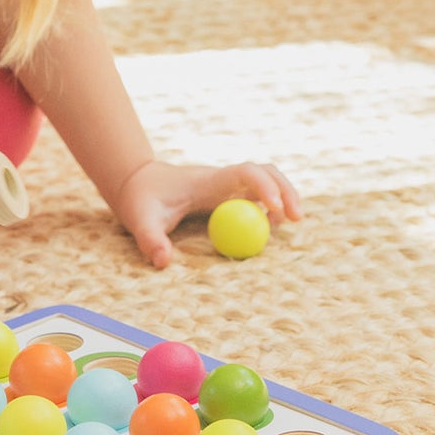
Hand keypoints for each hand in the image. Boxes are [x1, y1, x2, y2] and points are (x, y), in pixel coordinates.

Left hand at [112, 160, 303, 269]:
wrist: (137, 182)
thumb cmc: (141, 200)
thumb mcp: (140, 221)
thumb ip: (150, 240)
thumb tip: (164, 261)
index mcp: (208, 181)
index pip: (245, 172)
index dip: (264, 187)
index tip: (273, 210)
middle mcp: (223, 180)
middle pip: (266, 173)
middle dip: (286, 190)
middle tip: (297, 219)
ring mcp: (227, 186)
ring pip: (266, 181)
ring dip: (283, 196)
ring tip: (291, 221)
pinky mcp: (227, 195)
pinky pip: (257, 196)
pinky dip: (271, 206)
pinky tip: (272, 223)